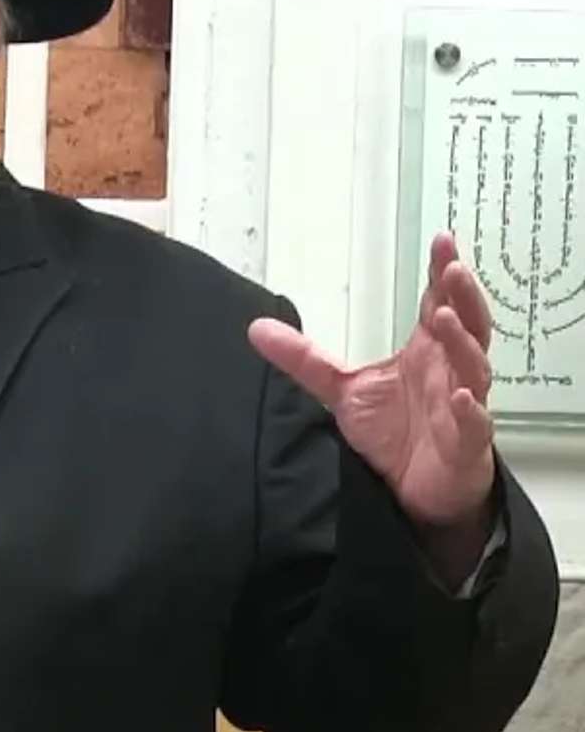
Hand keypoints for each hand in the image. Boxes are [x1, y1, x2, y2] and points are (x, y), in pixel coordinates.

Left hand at [248, 234, 494, 554]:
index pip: (438, 304)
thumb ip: (304, 359)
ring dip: (462, 342)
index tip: (442, 240)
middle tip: (452, 270)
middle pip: (466, 326)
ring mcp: (463, 406)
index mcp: (426, 352)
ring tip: (444, 318)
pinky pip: (475, 425)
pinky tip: (464, 397)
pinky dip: (472, 411)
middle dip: (461, 297)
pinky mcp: (466, 445)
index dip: (442, 274)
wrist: (412, 492)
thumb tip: (256, 327)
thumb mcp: (341, 390)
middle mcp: (450, 371)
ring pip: (473, 367)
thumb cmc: (390, 434)